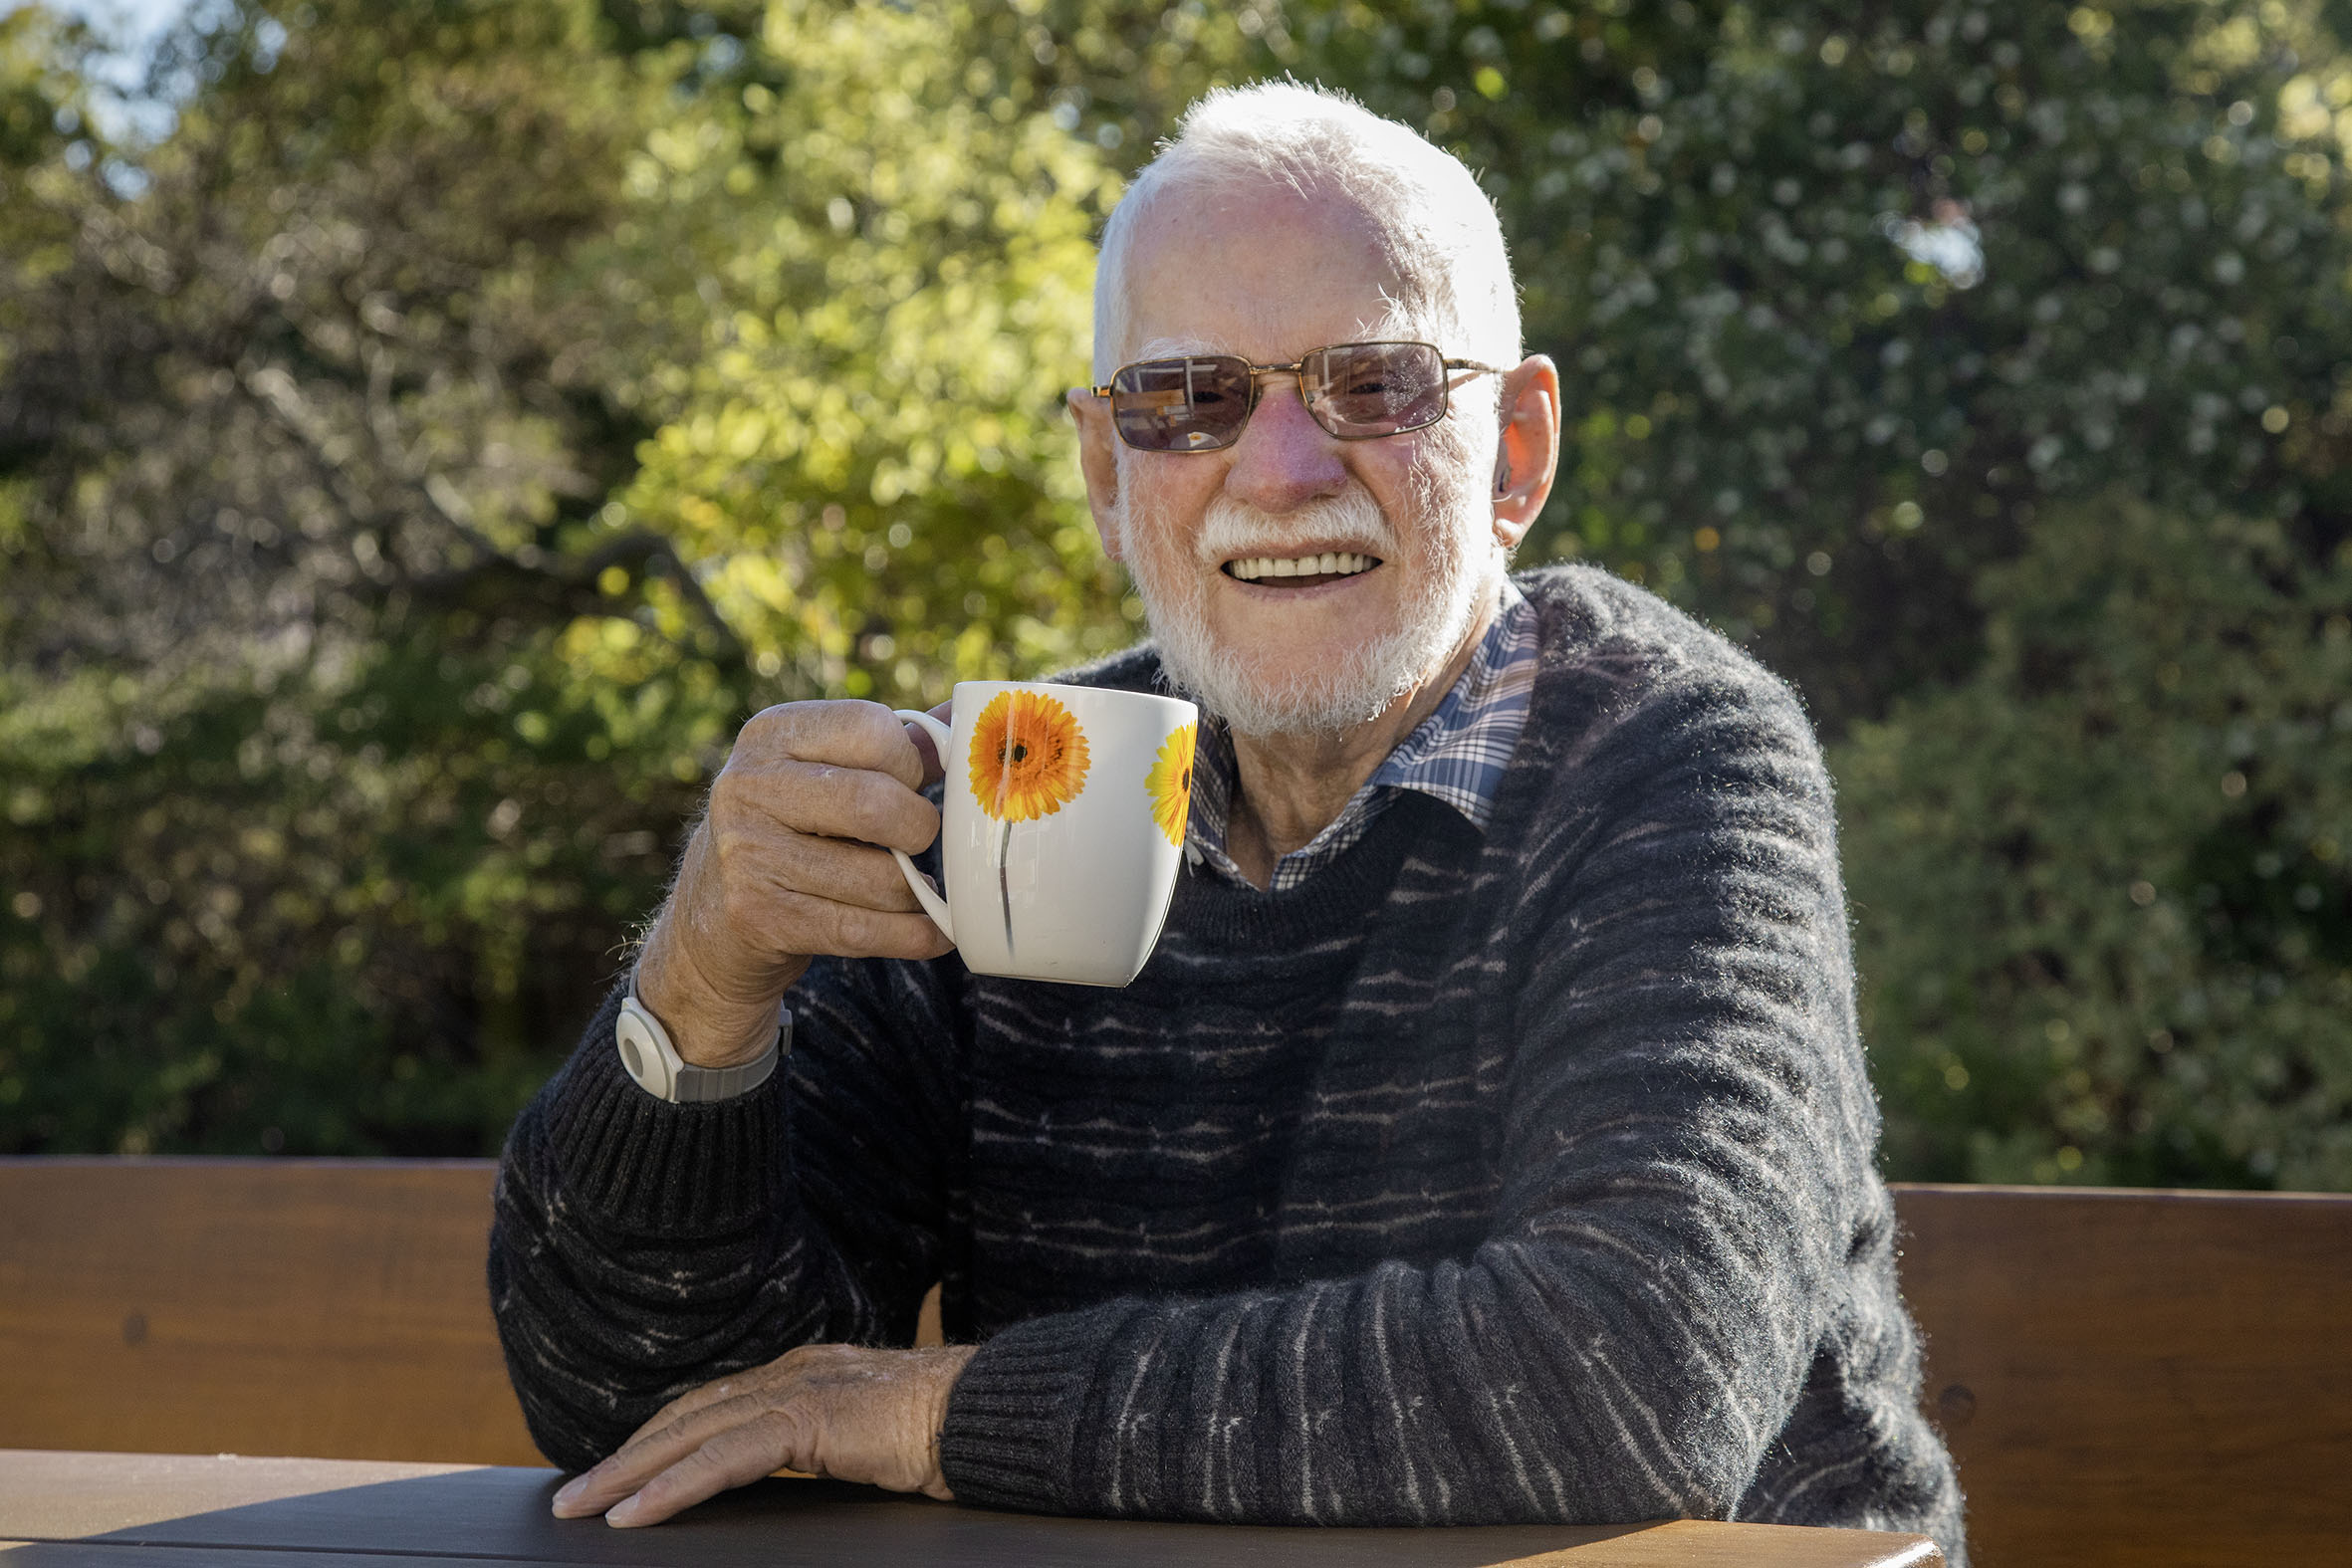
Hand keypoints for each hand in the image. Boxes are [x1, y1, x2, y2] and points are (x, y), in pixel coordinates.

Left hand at [550, 1342, 978, 1527]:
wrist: (992, 1413)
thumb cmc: (948, 1435)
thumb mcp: (870, 1444)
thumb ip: (826, 1451)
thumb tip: (799, 1480)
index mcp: (807, 1374)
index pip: (715, 1404)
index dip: (663, 1436)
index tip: (620, 1468)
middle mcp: (794, 1372)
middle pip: (690, 1414)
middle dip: (627, 1455)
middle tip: (573, 1494)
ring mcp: (799, 1388)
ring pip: (692, 1431)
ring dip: (629, 1471)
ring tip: (583, 1506)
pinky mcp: (807, 1419)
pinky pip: (723, 1458)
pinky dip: (672, 1486)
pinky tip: (634, 1513)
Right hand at [634, 700, 953, 1066]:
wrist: (710, 915)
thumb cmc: (794, 828)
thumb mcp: (824, 771)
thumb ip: (897, 744)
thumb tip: (971, 716)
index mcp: (771, 733)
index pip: (873, 728)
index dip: (911, 763)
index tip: (911, 787)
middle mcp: (748, 786)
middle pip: (878, 804)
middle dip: (920, 830)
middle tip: (918, 842)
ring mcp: (747, 854)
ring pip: (880, 878)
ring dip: (915, 892)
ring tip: (915, 889)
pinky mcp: (758, 917)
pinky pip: (863, 931)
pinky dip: (913, 935)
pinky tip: (931, 932)